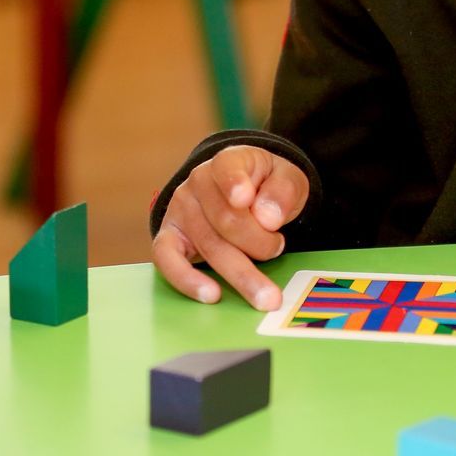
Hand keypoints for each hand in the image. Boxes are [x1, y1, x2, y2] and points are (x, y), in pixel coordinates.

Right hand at [152, 145, 309, 310]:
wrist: (245, 192)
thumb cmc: (267, 185)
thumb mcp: (287, 178)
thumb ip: (282, 191)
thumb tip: (267, 218)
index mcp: (229, 161)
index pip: (227, 168)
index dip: (234, 183)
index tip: (244, 199)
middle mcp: (198, 183)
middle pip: (226, 220)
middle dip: (259, 243)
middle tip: (279, 250)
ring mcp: (180, 210)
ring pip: (209, 245)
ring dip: (241, 272)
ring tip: (266, 294)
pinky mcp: (169, 237)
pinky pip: (168, 260)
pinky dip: (187, 280)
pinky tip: (210, 295)